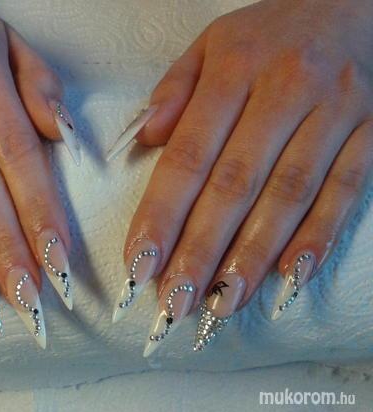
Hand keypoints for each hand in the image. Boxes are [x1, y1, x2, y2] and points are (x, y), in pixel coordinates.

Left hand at [109, 0, 372, 354]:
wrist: (352, 4)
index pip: (189, 155)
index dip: (163, 214)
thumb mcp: (212, 44)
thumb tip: (147, 138)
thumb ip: (175, 89)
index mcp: (235, 69)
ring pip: (290, 197)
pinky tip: (290, 277)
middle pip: (236, 185)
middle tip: (176, 302)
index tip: (140, 263)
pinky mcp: (370, 133)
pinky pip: (346, 191)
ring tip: (223, 304)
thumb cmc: (270, 32)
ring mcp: (334, 114)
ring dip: (255, 256)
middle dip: (202, 250)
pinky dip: (319, 237)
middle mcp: (286, 92)